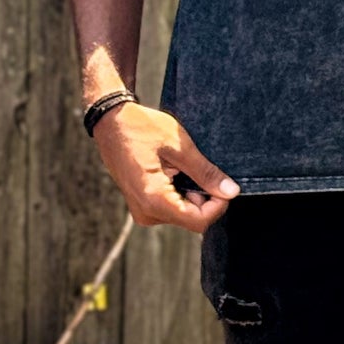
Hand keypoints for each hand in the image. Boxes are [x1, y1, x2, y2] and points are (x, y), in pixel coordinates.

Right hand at [91, 102, 239, 230]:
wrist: (111, 122)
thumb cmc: (142, 128)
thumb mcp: (179, 146)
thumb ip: (205, 172)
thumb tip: (232, 192)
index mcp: (154, 200)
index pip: (199, 221)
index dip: (218, 205)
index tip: (224, 183)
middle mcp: (147, 212)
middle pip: (193, 219)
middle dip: (206, 197)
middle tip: (200, 167)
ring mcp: (143, 211)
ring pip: (185, 213)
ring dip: (193, 193)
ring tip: (182, 166)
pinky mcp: (143, 205)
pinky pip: (172, 207)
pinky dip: (182, 192)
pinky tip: (175, 171)